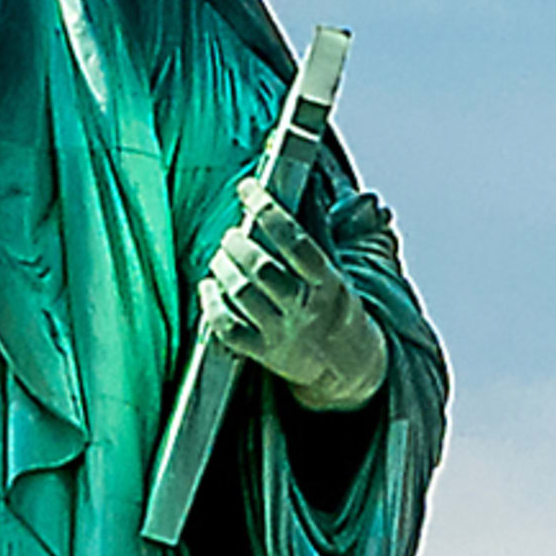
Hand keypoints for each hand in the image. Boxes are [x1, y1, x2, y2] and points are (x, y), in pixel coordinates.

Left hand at [200, 172, 387, 412]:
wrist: (347, 367)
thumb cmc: (336, 308)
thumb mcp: (340, 272)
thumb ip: (326, 233)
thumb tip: (328, 188)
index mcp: (328, 283)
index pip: (295, 241)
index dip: (267, 210)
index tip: (247, 188)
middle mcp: (304, 308)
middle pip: (261, 269)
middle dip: (238, 243)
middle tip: (232, 234)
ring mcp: (281, 333)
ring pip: (241, 294)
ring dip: (223, 268)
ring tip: (220, 256)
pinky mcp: (262, 353)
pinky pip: (227, 328)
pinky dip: (211, 304)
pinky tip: (208, 286)